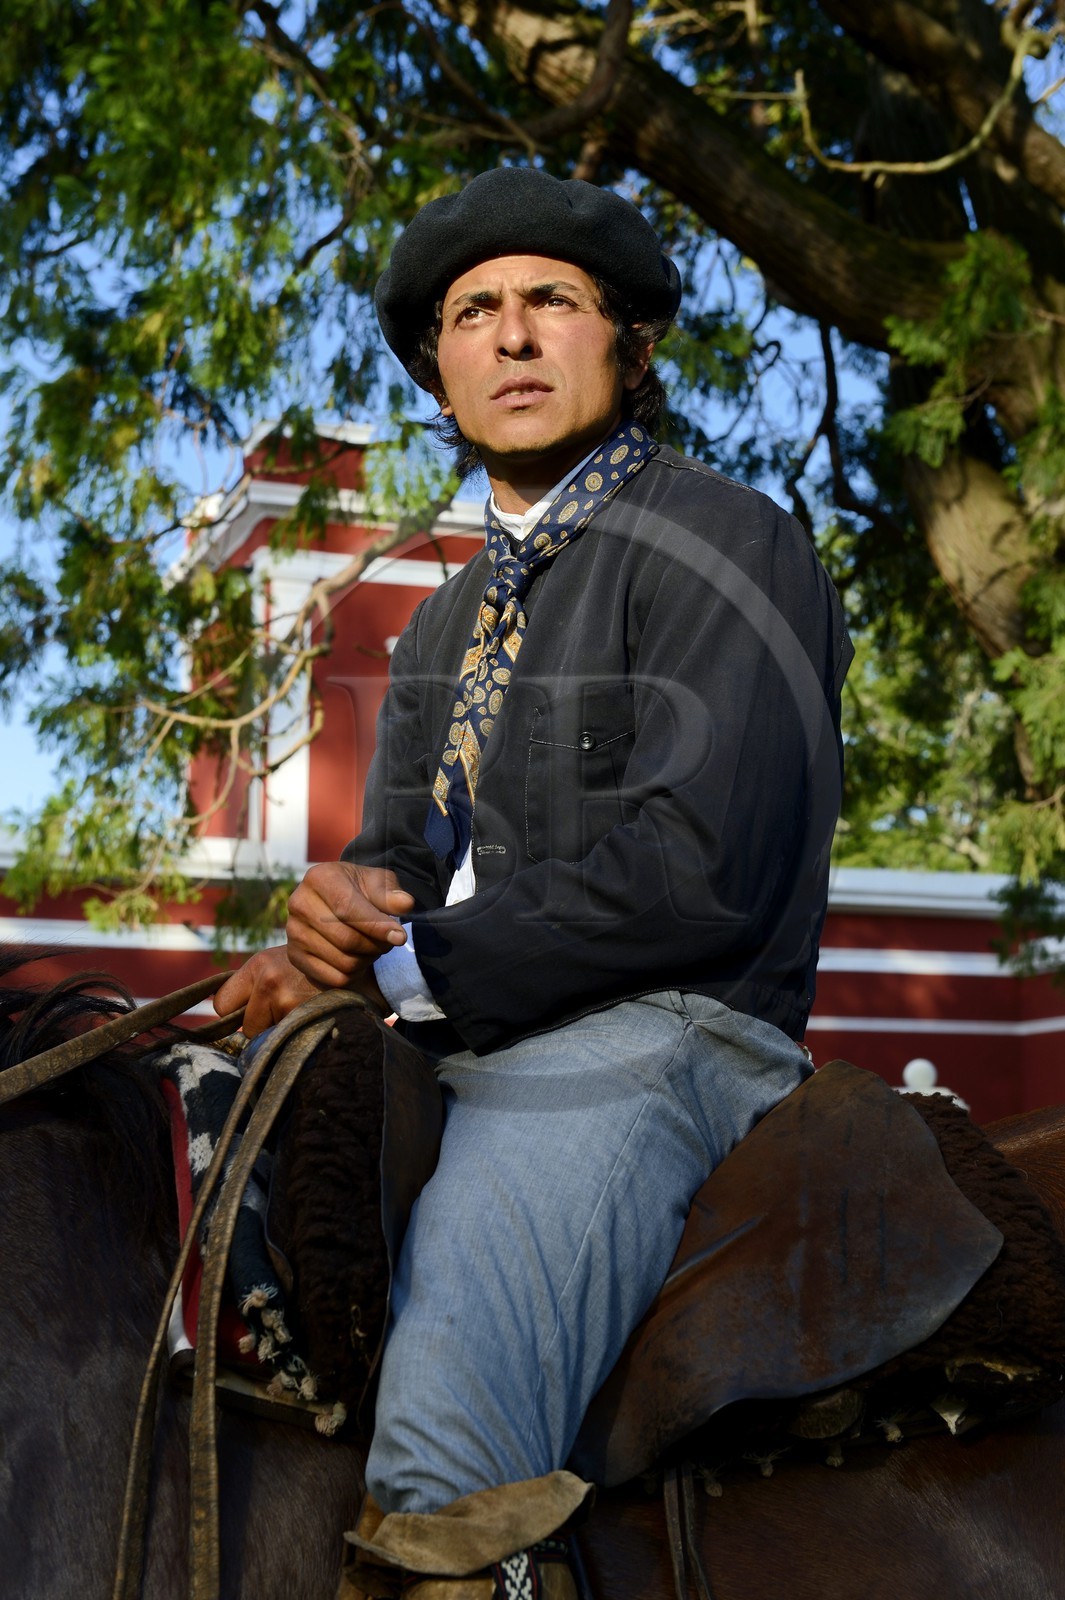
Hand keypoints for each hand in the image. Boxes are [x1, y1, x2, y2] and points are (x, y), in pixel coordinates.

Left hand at [213, 946, 324, 1037]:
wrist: (373, 973)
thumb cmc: (327, 971)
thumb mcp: (287, 965)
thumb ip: (261, 986)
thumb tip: (235, 1022)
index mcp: (259, 963)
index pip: (221, 1002)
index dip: (237, 1014)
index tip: (255, 1016)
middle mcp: (267, 976)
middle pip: (243, 1026)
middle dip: (261, 1028)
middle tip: (288, 1018)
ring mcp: (284, 997)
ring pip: (264, 1037)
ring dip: (282, 1035)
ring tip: (308, 1016)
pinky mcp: (301, 1015)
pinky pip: (284, 1043)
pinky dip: (296, 1040)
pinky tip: (316, 1024)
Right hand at [286, 861, 414, 988]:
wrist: (334, 904)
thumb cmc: (361, 891)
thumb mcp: (378, 884)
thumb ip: (391, 894)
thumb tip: (404, 904)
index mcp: (319, 878)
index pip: (347, 908)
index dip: (376, 926)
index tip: (400, 936)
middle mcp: (299, 903)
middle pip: (346, 939)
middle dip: (376, 945)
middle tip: (389, 941)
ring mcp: (293, 932)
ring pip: (343, 961)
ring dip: (368, 959)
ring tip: (374, 947)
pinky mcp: (295, 956)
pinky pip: (335, 978)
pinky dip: (355, 974)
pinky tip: (359, 959)